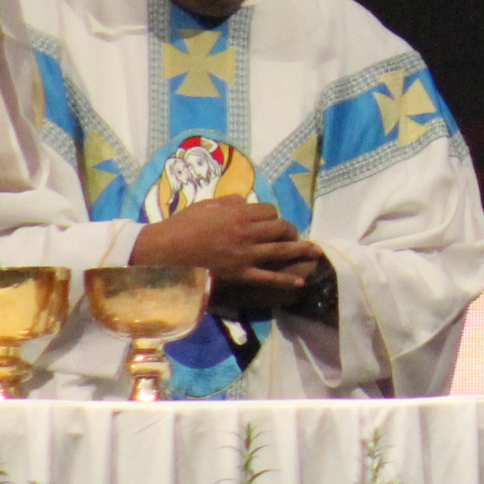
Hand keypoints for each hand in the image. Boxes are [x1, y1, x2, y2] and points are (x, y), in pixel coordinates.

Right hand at [130, 197, 325, 315]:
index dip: (272, 215)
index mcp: (238, 214)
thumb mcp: (207, 205)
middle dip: (290, 231)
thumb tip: (244, 202)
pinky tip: (300, 282)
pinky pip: (268, 277)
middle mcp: (246, 233)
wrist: (167, 250)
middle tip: (292, 235)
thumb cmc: (184, 225)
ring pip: (280, 250)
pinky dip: (285, 280)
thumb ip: (229, 202)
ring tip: (315, 253)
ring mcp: (245, 255)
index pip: (269, 211)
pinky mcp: (240, 274)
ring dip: (300, 251)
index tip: (270, 220)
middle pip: (280, 228)